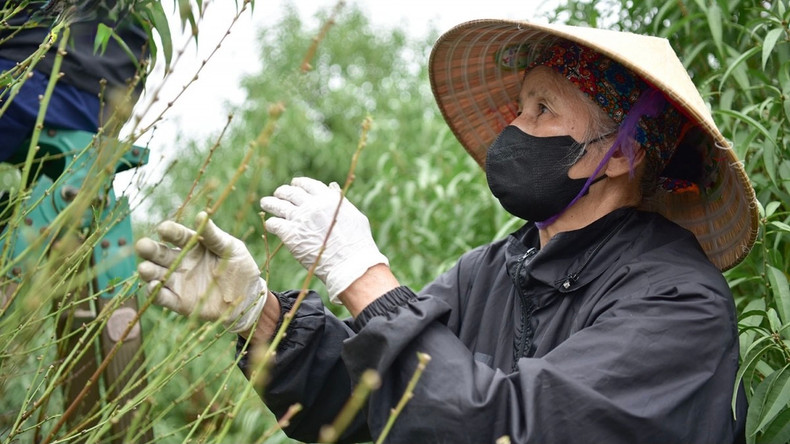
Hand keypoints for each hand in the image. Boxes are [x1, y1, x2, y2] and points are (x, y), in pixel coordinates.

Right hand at [135, 211, 266, 332]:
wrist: (248, 297)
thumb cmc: (240, 266)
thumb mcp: (231, 247)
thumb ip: (214, 235)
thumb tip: (201, 215)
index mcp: (193, 244)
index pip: (178, 235)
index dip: (170, 231)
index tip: (163, 229)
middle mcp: (181, 261)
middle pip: (160, 254)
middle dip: (150, 250)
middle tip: (141, 246)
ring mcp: (178, 281)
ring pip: (156, 274)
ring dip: (148, 271)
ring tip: (144, 268)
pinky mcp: (179, 302)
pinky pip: (162, 297)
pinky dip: (155, 293)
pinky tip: (153, 286)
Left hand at [260, 177, 388, 302]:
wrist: (349, 264)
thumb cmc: (357, 243)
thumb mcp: (354, 215)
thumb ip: (340, 200)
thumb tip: (331, 186)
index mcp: (328, 198)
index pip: (308, 184)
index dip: (299, 183)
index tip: (295, 184)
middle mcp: (312, 205)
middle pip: (291, 193)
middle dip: (283, 192)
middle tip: (278, 194)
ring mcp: (300, 219)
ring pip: (278, 205)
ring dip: (270, 203)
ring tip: (265, 202)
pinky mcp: (290, 235)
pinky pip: (275, 224)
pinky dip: (271, 223)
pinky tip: (271, 224)